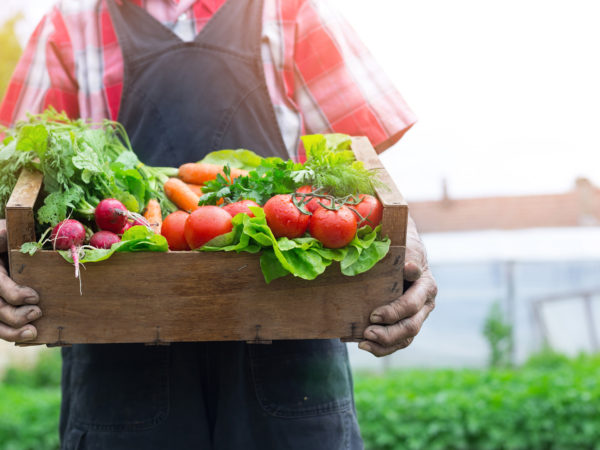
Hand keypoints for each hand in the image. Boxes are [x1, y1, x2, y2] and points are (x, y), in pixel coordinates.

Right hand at [0, 227, 40, 341]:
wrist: (2, 246)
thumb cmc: (4, 238)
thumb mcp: (5, 233)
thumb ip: (6, 235)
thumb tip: (13, 234)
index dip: (14, 294)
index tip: (34, 296)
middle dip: (16, 315)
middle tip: (37, 312)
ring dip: (12, 332)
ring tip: (33, 333)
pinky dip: (12, 334)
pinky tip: (30, 336)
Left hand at [359, 216, 436, 356]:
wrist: (402, 251)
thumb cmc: (401, 246)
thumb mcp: (406, 246)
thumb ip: (409, 256)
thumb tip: (410, 269)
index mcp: (426, 286)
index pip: (412, 304)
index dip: (394, 312)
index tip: (374, 315)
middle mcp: (424, 304)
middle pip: (411, 326)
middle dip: (388, 333)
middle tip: (367, 333)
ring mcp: (416, 316)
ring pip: (405, 338)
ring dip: (384, 345)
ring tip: (363, 343)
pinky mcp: (404, 322)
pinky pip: (397, 341)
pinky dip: (381, 347)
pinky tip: (362, 344)